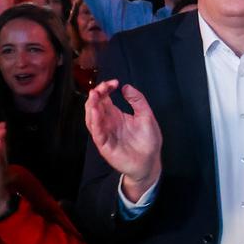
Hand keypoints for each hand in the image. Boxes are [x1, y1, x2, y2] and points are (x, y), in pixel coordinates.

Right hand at [84, 80, 163, 198]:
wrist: (151, 161)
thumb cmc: (148, 140)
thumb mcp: (146, 116)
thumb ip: (138, 101)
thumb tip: (126, 87)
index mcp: (115, 115)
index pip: (104, 98)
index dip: (106, 89)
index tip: (114, 82)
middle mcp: (107, 123)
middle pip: (95, 106)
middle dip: (96, 95)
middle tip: (102, 87)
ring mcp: (105, 134)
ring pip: (92, 118)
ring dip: (92, 106)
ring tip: (94, 95)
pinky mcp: (105, 146)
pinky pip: (97, 133)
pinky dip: (95, 122)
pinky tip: (96, 112)